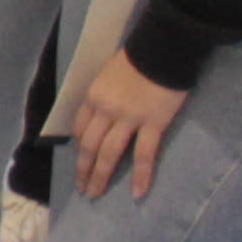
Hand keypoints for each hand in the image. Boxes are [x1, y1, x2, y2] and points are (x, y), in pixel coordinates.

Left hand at [68, 55, 187, 201]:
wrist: (162, 47)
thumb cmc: (138, 56)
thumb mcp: (110, 74)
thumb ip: (106, 95)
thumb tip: (106, 112)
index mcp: (94, 96)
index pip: (80, 127)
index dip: (78, 147)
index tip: (79, 160)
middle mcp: (106, 110)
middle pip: (89, 146)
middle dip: (84, 169)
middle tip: (83, 189)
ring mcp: (129, 118)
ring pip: (109, 154)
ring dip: (100, 176)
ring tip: (96, 194)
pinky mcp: (153, 123)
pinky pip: (145, 154)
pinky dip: (142, 175)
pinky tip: (138, 193)